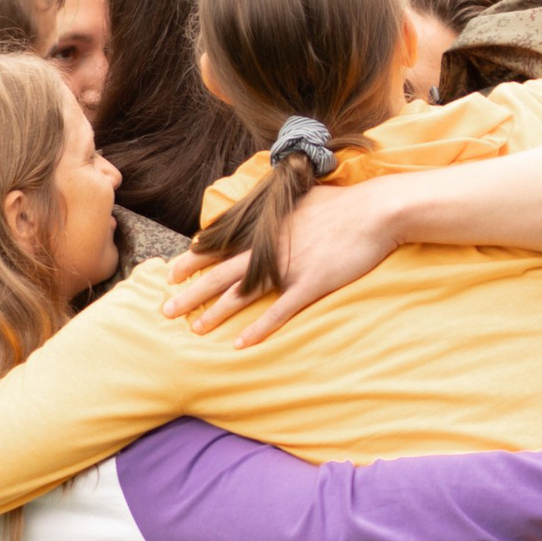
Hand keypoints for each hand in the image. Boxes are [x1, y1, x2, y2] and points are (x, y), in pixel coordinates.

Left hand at [159, 182, 407, 348]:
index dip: (193, 260)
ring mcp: (288, 267)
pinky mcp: (309, 284)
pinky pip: (277, 312)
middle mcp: (269, 247)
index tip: (170, 273)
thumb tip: (269, 206)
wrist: (376, 210)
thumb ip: (280, 207)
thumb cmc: (343, 202)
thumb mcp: (303, 196)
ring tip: (194, 329)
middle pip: (221, 273)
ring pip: (241, 294)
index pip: (220, 244)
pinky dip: (257, 329)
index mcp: (266, 226)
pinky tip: (239, 344)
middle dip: (191, 292)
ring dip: (215, 313)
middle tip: (165, 310)